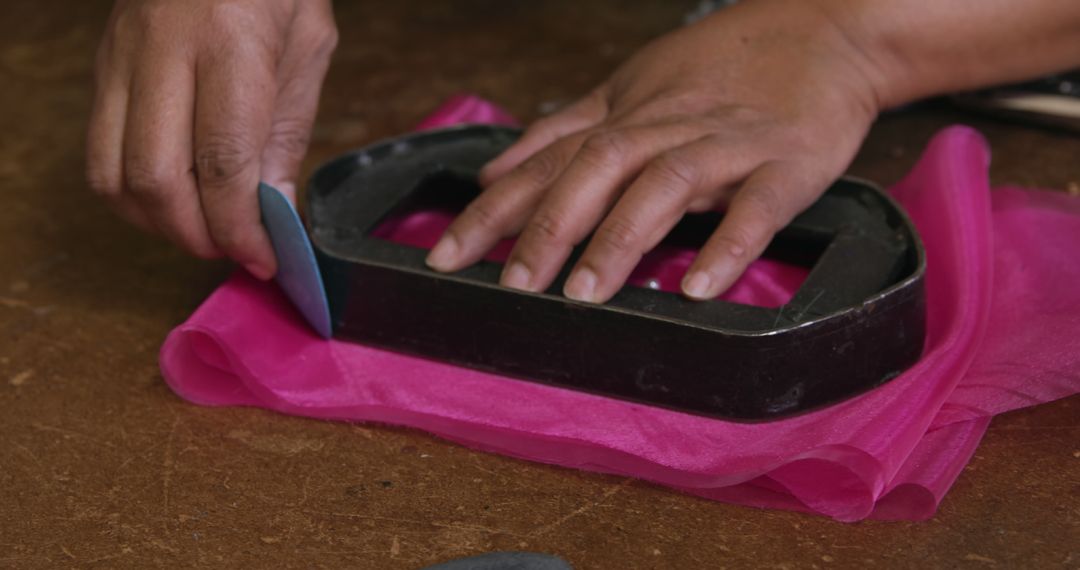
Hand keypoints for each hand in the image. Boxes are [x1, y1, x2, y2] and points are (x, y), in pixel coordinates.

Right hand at [86, 0, 337, 277]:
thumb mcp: (308, 49)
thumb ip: (286, 132)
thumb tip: (272, 211)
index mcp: (228, 45)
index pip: (222, 163)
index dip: (240, 227)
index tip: (264, 258)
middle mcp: (161, 52)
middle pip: (157, 180)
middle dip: (197, 235)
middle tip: (235, 248)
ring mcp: (120, 59)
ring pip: (114, 176)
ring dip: (160, 224)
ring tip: (205, 229)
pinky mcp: (102, 68)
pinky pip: (99, 154)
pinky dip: (133, 197)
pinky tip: (173, 199)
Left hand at [426, 0, 883, 301]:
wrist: (830, 29)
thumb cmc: (724, 66)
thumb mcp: (630, 88)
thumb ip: (561, 132)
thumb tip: (490, 172)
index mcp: (627, 114)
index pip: (547, 162)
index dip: (494, 208)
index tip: (446, 254)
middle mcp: (667, 126)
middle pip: (595, 169)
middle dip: (547, 227)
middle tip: (511, 285)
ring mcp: (727, 144)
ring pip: (664, 186)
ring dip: (620, 239)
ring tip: (583, 294)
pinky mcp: (786, 165)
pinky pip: (755, 207)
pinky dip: (726, 245)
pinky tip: (696, 288)